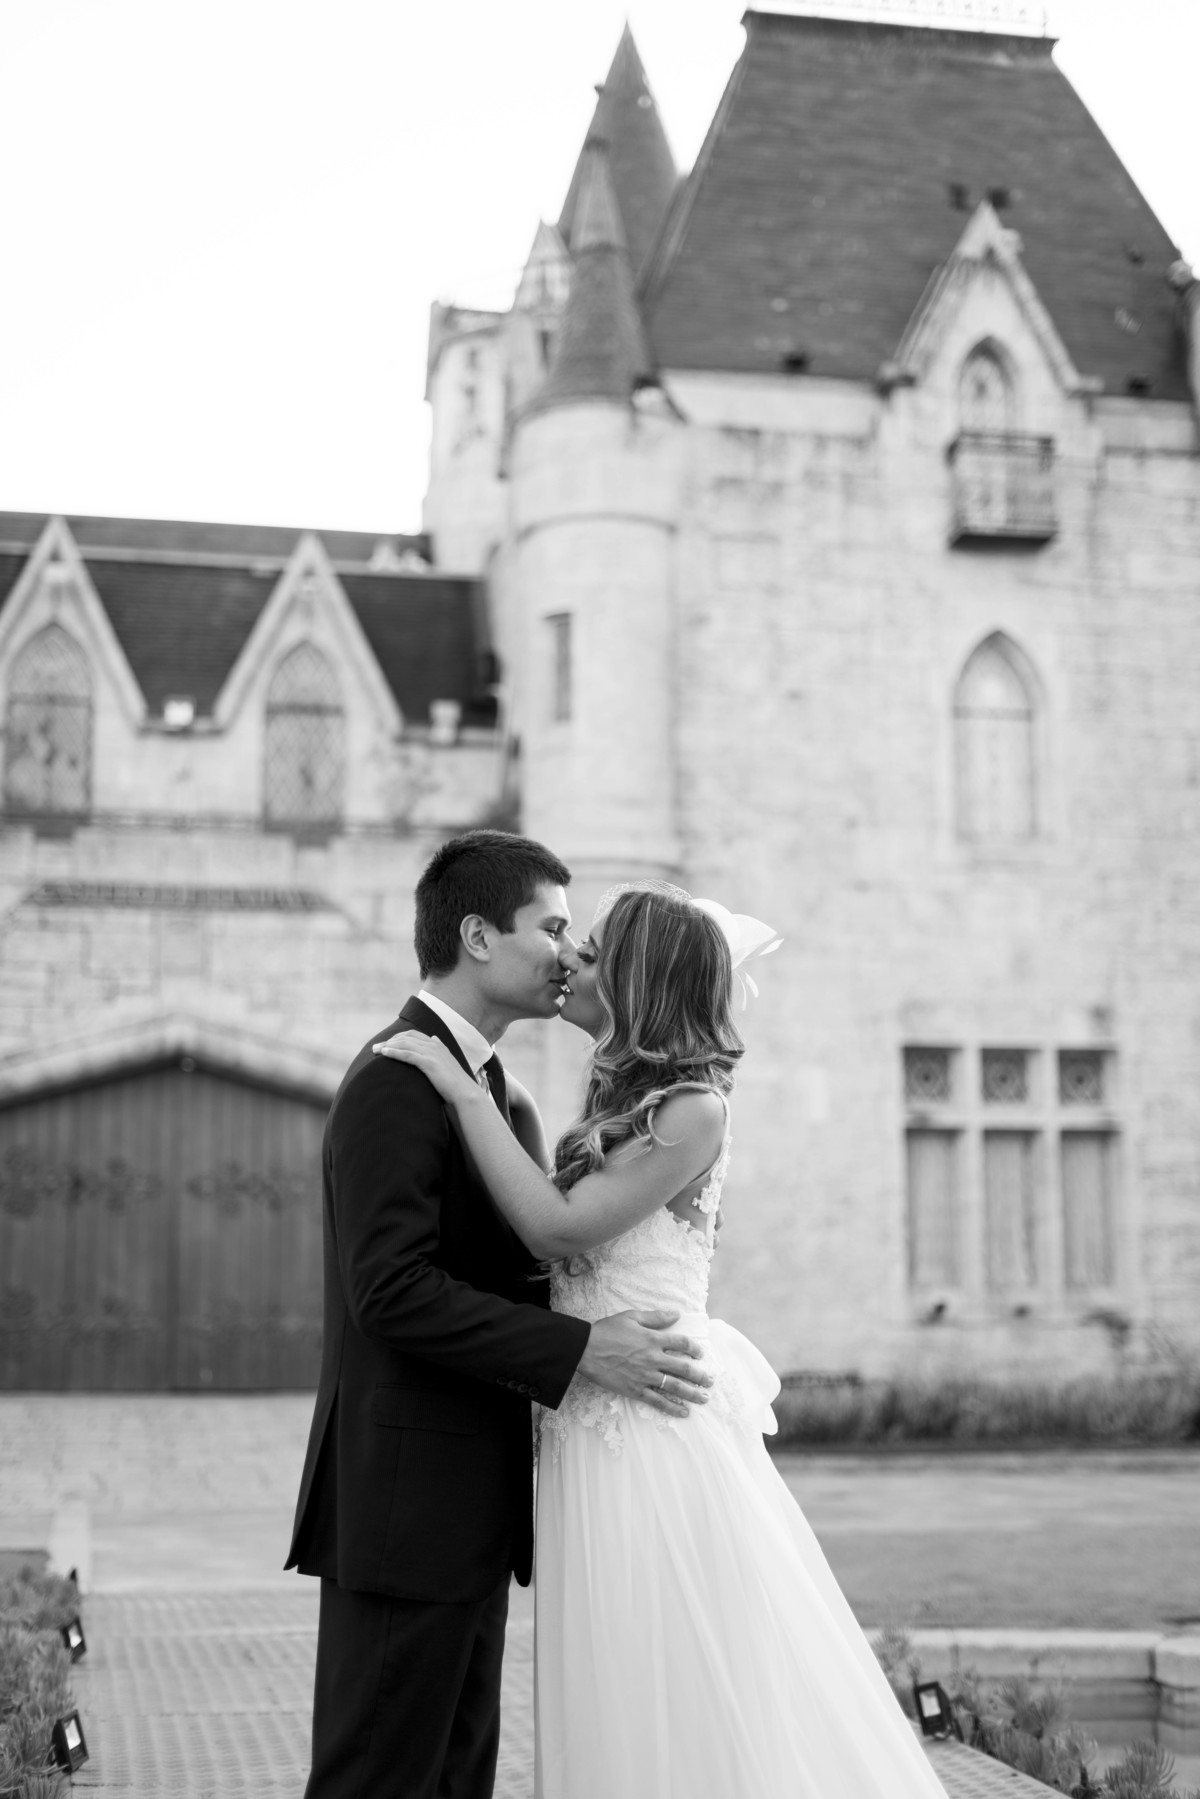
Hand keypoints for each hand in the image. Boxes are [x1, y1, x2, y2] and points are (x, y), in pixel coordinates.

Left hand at [372, 1030, 482, 1107]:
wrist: (464, 1093)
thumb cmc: (455, 1084)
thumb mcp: (447, 1062)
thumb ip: (440, 1051)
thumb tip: (435, 1039)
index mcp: (438, 1045)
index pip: (413, 1034)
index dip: (398, 1037)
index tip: (387, 1043)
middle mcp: (434, 1045)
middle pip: (406, 1037)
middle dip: (389, 1040)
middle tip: (376, 1047)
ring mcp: (432, 1053)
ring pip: (404, 1044)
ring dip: (388, 1045)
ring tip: (375, 1050)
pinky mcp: (429, 1062)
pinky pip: (407, 1054)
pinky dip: (394, 1052)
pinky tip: (384, 1054)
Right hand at [578, 1310, 712, 1418]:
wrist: (586, 1349)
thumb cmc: (607, 1330)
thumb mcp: (632, 1316)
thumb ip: (656, 1317)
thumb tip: (676, 1314)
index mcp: (654, 1339)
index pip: (682, 1344)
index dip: (694, 1348)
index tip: (700, 1354)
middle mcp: (653, 1359)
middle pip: (684, 1368)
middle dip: (700, 1376)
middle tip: (710, 1381)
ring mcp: (645, 1376)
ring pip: (675, 1387)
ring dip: (692, 1394)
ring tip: (704, 1399)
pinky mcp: (635, 1390)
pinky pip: (657, 1401)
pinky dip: (671, 1408)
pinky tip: (683, 1412)